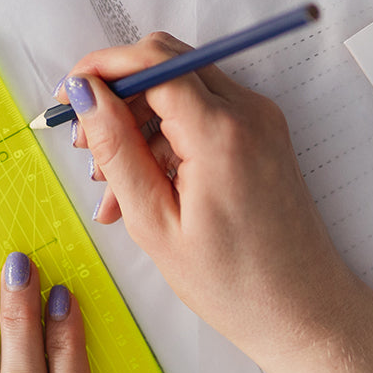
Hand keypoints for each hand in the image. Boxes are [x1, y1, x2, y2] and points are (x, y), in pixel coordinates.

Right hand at [64, 33, 363, 372]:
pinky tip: (145, 187)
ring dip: (139, 122)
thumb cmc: (234, 284)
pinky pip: (203, 113)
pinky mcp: (263, 134)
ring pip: (181, 88)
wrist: (303, 310)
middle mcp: (248, 113)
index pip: (153, 62)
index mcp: (221, 133)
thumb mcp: (155, 222)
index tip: (69, 94)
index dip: (102, 69)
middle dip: (117, 93)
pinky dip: (167, 137)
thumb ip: (117, 149)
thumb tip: (86, 95)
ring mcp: (261, 120)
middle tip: (85, 144)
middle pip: (167, 63)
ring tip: (111, 186)